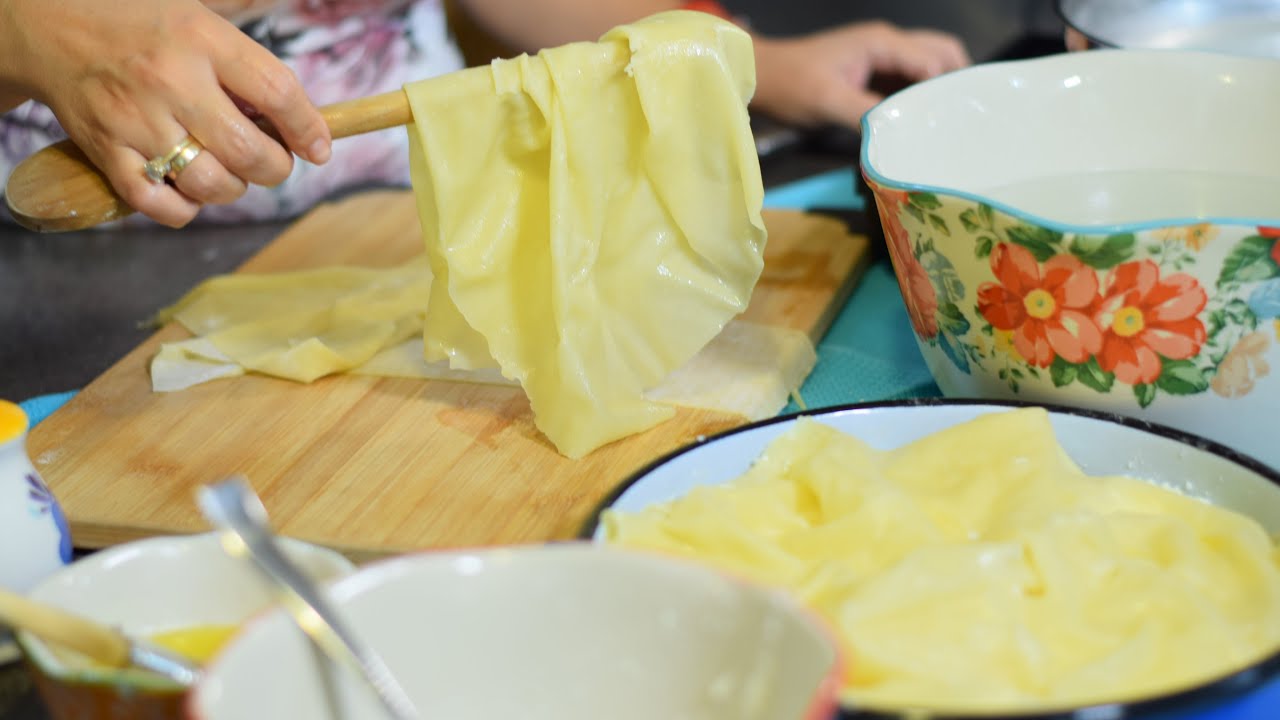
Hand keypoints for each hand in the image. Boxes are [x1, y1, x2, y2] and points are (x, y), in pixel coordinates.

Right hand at [0, 0, 330, 226]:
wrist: (53, 28)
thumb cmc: (144, 28)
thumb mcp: (202, 24)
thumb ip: (249, 69)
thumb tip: (304, 125)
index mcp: (202, 41)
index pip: (278, 94)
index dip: (309, 130)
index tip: (319, 149)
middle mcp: (171, 82)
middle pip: (250, 153)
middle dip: (275, 168)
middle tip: (271, 162)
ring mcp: (137, 121)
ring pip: (212, 185)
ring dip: (233, 190)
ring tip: (228, 172)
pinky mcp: (107, 152)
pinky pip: (162, 205)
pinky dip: (186, 210)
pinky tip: (189, 191)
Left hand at [751, 21, 969, 130]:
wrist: (762, 78)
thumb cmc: (790, 84)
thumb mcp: (827, 101)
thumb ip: (866, 114)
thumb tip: (902, 135)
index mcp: (882, 43)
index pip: (932, 61)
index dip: (947, 88)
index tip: (958, 120)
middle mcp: (888, 44)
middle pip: (941, 53)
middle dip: (955, 81)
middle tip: (963, 118)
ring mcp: (881, 57)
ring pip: (927, 66)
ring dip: (938, 90)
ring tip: (948, 123)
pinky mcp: (873, 73)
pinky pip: (908, 80)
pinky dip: (920, 97)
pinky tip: (924, 123)